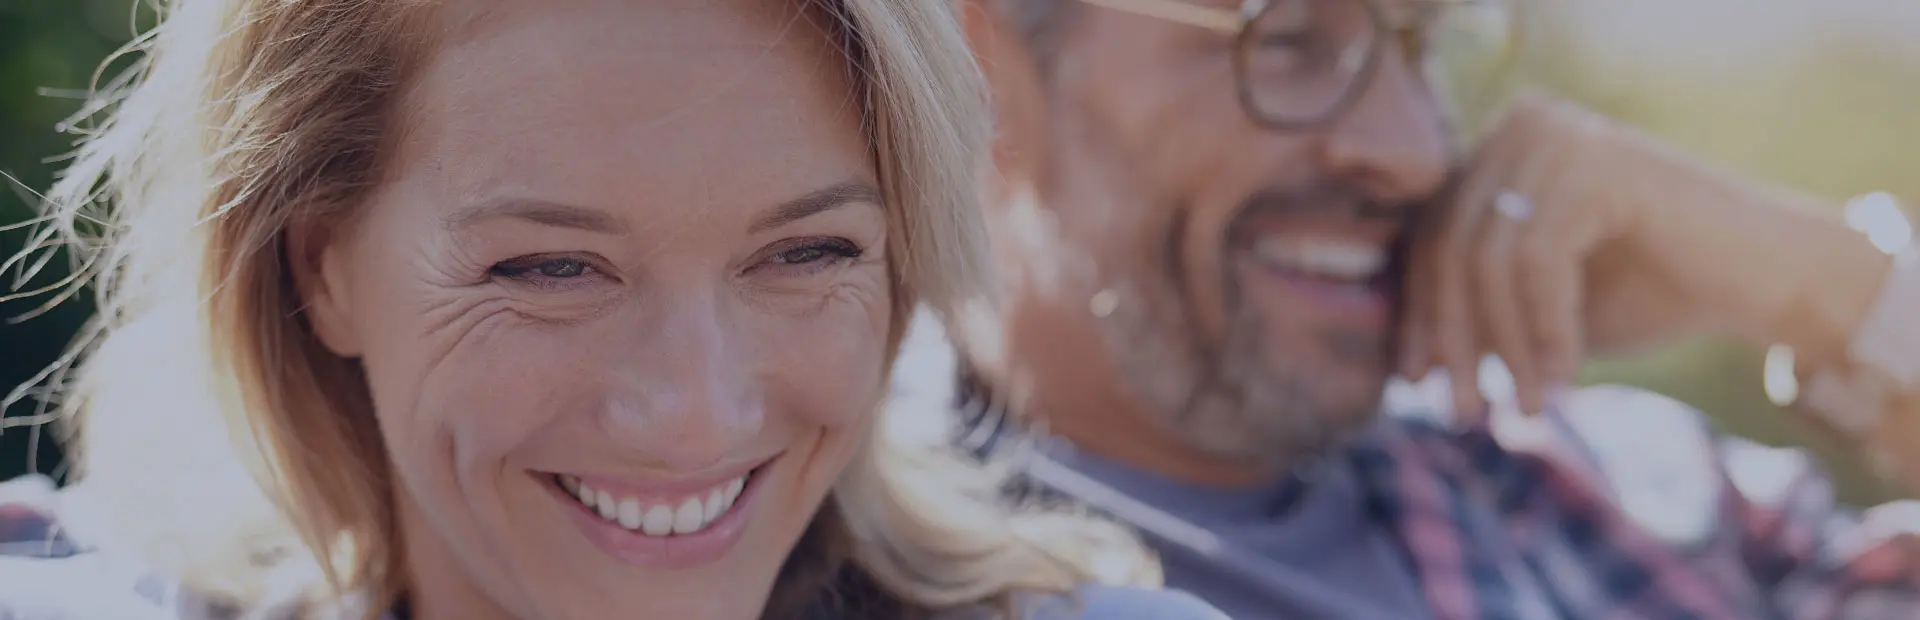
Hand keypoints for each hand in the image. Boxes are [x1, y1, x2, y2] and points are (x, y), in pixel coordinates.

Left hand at [1397, 91, 1888, 417]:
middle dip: (1454, 340)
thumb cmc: (1649, 294)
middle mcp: (1521, 126)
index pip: (1431, 236)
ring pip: (1488, 262)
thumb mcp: (1538, 309)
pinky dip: (1545, 331)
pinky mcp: (1598, 165)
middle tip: (1462, 414)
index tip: (1415, 383)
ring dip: (1503, 349)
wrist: (1767, 278)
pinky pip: (1539, 263)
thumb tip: (1403, 363)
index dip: (1420, 315)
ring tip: (1522, 410)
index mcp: (1497, 149)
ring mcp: (1559, 137)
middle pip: (1450, 247)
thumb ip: (1477, 314)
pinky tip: (1565, 378)